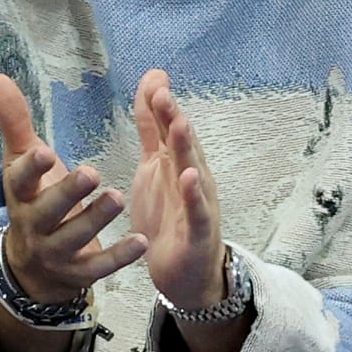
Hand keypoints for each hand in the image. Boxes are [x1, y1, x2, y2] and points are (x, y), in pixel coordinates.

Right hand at [0, 72, 141, 302]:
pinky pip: (98, 267)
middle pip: (47, 210)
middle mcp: (35, 225)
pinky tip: (142, 240)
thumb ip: (16, 122)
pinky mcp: (79, 273)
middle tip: (92, 172)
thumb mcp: (22, 164)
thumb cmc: (34, 199)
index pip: (19, 180)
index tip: (45, 150)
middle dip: (67, 193)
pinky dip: (119, 256)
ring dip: (96, 219)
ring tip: (118, 197)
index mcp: (21, 195)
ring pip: (74, 238)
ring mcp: (56, 252)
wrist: (32, 267)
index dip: (31, 168)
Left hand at [130, 69, 226, 311]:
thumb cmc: (170, 215)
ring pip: (193, 171)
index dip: (161, 105)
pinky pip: (197, 211)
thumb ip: (154, 128)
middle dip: (174, 118)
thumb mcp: (154, 167)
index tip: (153, 77)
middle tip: (162, 93)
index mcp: (176, 163)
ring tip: (180, 125)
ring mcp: (198, 203)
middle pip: (183, 144)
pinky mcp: (199, 231)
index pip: (169, 129)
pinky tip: (190, 178)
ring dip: (188, 149)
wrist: (184, 273)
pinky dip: (194, 194)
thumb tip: (154, 83)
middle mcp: (191, 178)